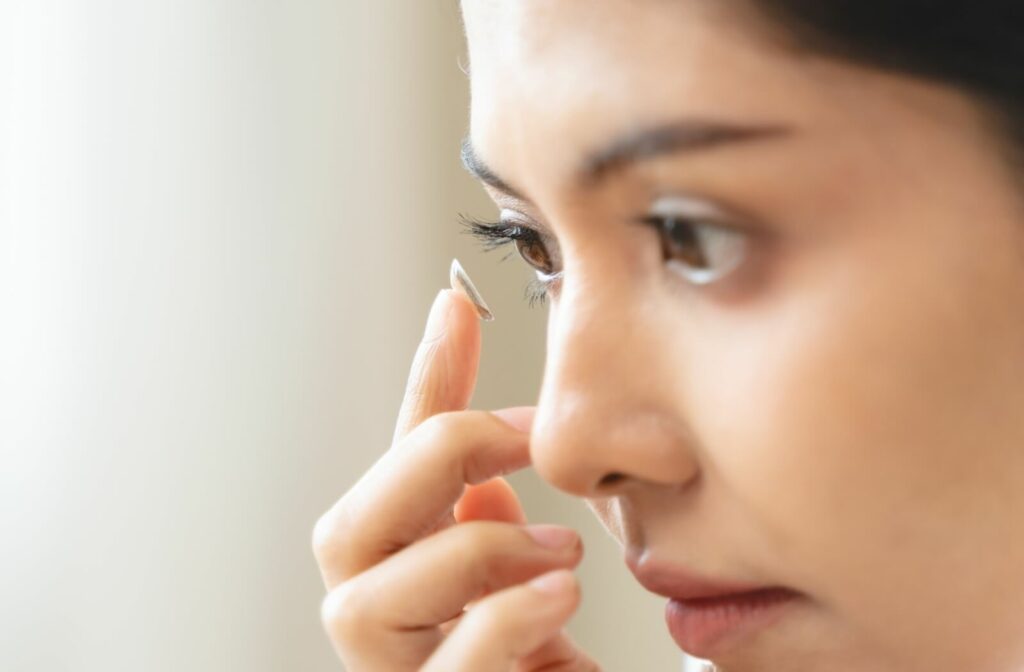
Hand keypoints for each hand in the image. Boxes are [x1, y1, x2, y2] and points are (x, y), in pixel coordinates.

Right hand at [313, 288, 600, 670]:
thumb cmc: (535, 657)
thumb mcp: (524, 571)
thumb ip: (494, 512)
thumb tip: (485, 470)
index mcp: (400, 570)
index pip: (395, 465)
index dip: (424, 380)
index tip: (457, 307)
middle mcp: (376, 623)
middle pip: (343, 530)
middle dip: (435, 461)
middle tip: (528, 440)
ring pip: (363, 602)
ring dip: (473, 552)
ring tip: (562, 550)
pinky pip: (449, 669)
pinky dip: (502, 619)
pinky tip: (557, 595)